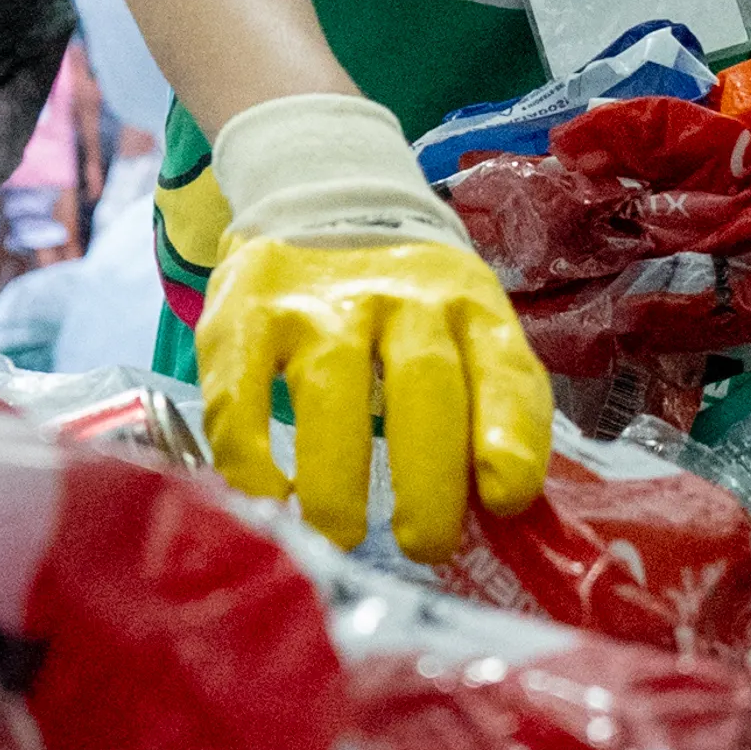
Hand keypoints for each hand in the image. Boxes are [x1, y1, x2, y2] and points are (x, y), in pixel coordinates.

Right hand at [197, 91, 552, 560]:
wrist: (324, 202)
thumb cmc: (411, 310)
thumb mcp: (469, 339)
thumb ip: (492, 415)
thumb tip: (503, 516)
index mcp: (472, 308)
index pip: (504, 368)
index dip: (509, 434)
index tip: (504, 498)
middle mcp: (404, 296)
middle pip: (423, 382)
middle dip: (427, 476)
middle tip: (425, 546)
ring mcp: (321, 300)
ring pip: (332, 386)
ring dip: (337, 476)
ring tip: (341, 537)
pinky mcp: (247, 309)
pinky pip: (241, 387)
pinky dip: (250, 452)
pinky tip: (271, 497)